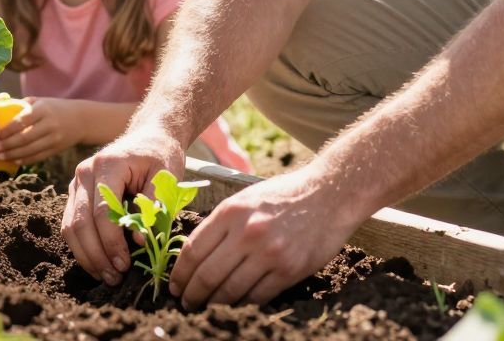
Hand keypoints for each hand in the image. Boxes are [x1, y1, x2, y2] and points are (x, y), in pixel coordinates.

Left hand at [0, 97, 78, 164]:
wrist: (81, 120)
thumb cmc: (54, 108)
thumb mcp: (40, 101)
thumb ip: (22, 105)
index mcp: (43, 110)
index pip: (22, 121)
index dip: (7, 130)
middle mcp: (49, 124)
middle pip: (24, 137)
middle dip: (7, 144)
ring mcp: (54, 138)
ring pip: (30, 149)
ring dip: (13, 154)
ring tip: (0, 156)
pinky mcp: (57, 149)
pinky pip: (38, 157)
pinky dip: (25, 160)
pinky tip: (14, 160)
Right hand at [63, 129, 184, 285]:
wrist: (149, 136)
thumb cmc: (160, 155)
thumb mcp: (166, 176)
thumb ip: (154, 206)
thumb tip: (139, 242)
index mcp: (107, 165)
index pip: (102, 212)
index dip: (112, 242)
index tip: (125, 264)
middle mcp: (84, 173)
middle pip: (80, 222)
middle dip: (96, 255)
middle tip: (115, 278)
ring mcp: (76, 183)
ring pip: (70, 226)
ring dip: (86, 255)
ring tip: (106, 276)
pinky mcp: (76, 193)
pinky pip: (70, 224)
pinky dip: (81, 247)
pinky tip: (98, 263)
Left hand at [170, 163, 359, 308]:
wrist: (328, 195)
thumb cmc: (283, 196)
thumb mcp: (245, 199)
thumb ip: (220, 224)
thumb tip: (194, 255)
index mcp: (231, 212)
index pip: (193, 250)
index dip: (179, 273)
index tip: (174, 285)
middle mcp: (247, 233)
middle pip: (207, 275)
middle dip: (192, 294)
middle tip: (185, 302)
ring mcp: (269, 253)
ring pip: (230, 290)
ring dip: (213, 304)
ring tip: (206, 307)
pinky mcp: (289, 270)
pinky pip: (257, 296)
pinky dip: (242, 305)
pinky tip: (234, 306)